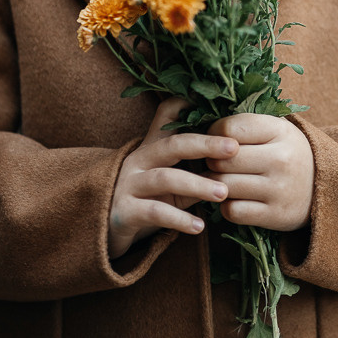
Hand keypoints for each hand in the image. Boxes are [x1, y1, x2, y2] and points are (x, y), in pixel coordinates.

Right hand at [108, 97, 238, 258]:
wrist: (103, 228)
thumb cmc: (145, 199)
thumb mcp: (168, 178)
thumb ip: (193, 167)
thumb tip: (233, 158)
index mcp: (152, 146)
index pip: (169, 118)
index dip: (192, 109)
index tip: (223, 113)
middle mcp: (139, 160)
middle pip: (173, 144)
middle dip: (205, 144)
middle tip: (234, 148)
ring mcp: (129, 184)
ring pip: (165, 178)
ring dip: (196, 184)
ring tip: (223, 193)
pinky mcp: (124, 211)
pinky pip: (154, 212)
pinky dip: (178, 219)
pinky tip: (199, 226)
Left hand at [205, 114, 313, 232]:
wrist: (322, 186)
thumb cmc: (285, 152)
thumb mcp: (274, 129)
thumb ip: (244, 124)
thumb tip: (201, 128)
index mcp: (280, 131)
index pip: (230, 128)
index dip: (213, 133)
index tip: (215, 139)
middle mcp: (281, 159)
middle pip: (223, 159)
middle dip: (210, 160)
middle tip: (212, 161)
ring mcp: (279, 189)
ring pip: (225, 185)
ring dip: (214, 184)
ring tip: (218, 178)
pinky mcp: (275, 216)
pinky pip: (232, 211)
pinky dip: (226, 206)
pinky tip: (234, 198)